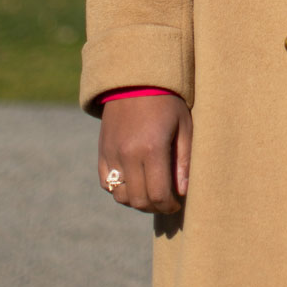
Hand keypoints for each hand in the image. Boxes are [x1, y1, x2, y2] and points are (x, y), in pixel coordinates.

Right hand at [99, 94, 191, 214]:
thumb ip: (183, 161)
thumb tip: (183, 191)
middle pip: (139, 200)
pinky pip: (107, 184)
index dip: (169, 206)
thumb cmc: (167, 101)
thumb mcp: (184, 126)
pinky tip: (134, 182)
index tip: (176, 204)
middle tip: (166, 201)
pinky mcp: (102, 151)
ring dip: (137, 201)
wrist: (136, 79)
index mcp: (152, 148)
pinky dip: (120, 190)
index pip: (158, 194)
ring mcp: (112, 154)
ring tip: (151, 192)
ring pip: (121, 196)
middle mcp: (128, 154)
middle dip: (155, 207)